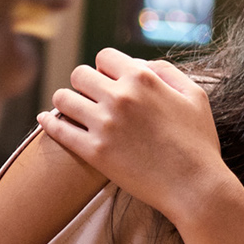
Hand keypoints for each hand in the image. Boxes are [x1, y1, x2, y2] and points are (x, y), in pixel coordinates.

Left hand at [38, 48, 235, 226]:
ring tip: (73, 110)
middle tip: (91, 98)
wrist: (194, 187)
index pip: (105, 56)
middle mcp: (120, 97)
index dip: (106, 68)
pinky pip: (58, 129)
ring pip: (63, 98)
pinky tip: (45, 120)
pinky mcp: (94, 152)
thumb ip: (167, 72)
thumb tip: (140, 64)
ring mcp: (104, 125)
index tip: (109, 81)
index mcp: (143, 79)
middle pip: (79, 74)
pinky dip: (49, 123)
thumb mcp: (195, 96)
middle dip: (84, 84)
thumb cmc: (199, 143)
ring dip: (66, 101)